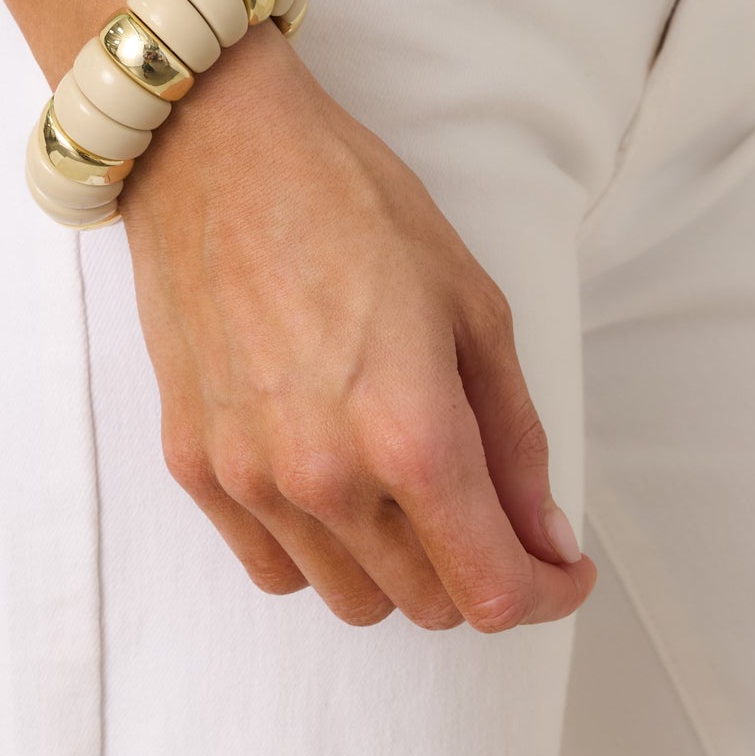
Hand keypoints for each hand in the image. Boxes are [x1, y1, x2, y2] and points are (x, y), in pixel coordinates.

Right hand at [119, 18, 596, 631]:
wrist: (216, 150)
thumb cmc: (350, 203)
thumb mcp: (472, 305)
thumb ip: (514, 439)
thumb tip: (546, 536)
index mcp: (410, 435)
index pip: (491, 592)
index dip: (546, 593)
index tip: (560, 567)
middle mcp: (324, 478)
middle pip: (428, 606)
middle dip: (479, 572)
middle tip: (493, 511)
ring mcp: (249, 479)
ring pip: (350, 599)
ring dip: (400, 569)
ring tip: (408, 488)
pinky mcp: (193, 465)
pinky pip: (273, 566)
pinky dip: (319, 553)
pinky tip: (335, 485)